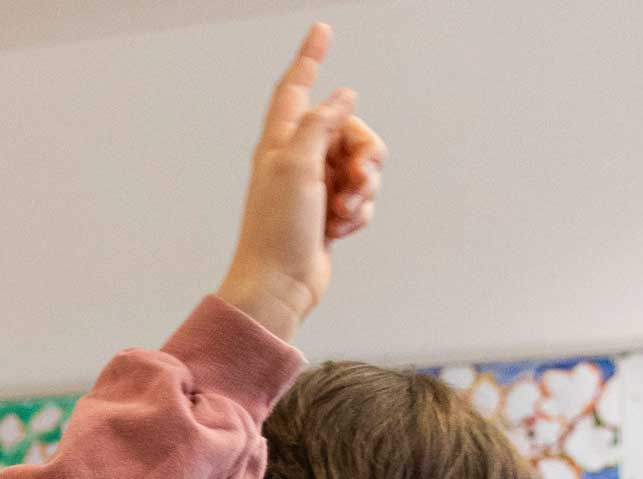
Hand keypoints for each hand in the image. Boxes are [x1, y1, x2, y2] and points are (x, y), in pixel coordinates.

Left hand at [214, 23, 385, 339]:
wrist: (280, 286)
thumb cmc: (277, 230)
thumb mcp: (296, 167)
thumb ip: (320, 124)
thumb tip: (342, 96)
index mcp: (280, 143)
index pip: (297, 89)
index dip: (310, 58)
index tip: (321, 30)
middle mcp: (297, 160)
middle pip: (351, 131)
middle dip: (364, 155)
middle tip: (355, 182)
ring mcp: (315, 187)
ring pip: (363, 166)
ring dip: (362, 189)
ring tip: (343, 212)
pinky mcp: (329, 212)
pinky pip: (362, 197)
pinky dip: (358, 213)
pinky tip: (339, 230)